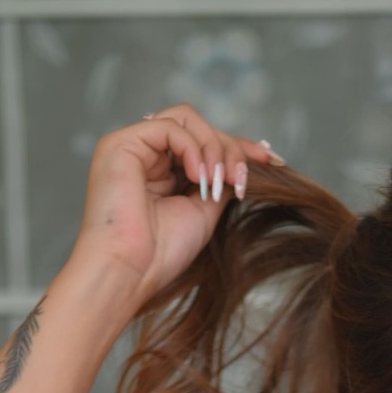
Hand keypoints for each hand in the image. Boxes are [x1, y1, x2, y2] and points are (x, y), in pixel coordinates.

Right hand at [65, 102, 285, 314]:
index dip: (238, 147)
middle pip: (198, 126)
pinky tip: (200, 178)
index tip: (271, 160)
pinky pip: (169, 127)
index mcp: (160, 170)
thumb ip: (220, 182)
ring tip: (220, 182)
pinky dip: (193, 148)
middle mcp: (144, 154)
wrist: (129, 273)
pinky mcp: (120, 144)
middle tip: (243, 180)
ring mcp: (131, 146)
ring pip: (186, 119)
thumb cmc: (160, 254)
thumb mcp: (204, 211)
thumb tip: (246, 162)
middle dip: (230, 149)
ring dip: (214, 148)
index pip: (203, 143)